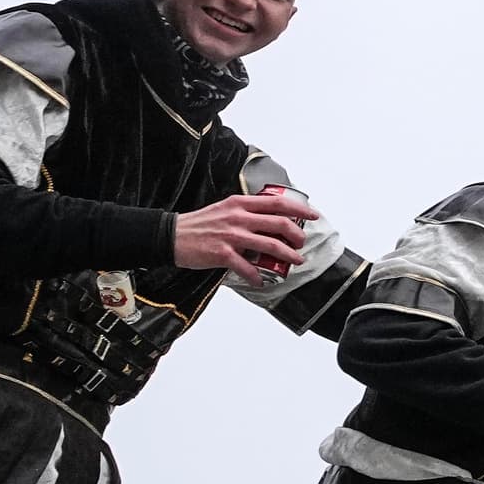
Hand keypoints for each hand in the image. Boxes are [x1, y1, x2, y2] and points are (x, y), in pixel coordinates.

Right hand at [174, 191, 314, 285]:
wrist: (171, 235)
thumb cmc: (200, 224)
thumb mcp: (225, 208)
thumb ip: (247, 211)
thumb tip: (270, 219)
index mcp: (240, 203)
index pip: (277, 202)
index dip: (299, 209)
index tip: (312, 215)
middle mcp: (238, 217)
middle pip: (280, 224)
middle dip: (297, 236)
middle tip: (302, 244)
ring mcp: (231, 236)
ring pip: (271, 245)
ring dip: (288, 256)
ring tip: (295, 261)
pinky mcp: (223, 254)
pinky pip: (248, 268)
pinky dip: (257, 277)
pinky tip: (260, 281)